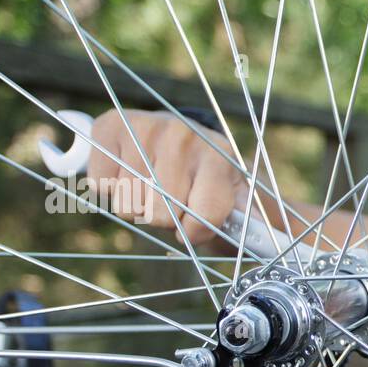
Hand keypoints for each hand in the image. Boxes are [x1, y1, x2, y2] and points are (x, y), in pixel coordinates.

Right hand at [86, 108, 240, 245]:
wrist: (182, 142)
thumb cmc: (209, 183)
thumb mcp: (235, 203)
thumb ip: (247, 221)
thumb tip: (265, 240)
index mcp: (219, 156)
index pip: (202, 216)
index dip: (195, 232)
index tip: (195, 226)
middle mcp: (183, 134)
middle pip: (160, 215)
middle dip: (165, 219)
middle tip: (172, 201)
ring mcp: (147, 127)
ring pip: (129, 204)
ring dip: (138, 206)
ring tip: (151, 187)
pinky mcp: (111, 126)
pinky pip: (102, 185)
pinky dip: (111, 189)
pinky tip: (127, 173)